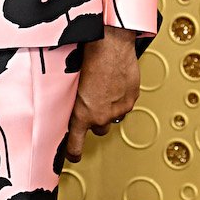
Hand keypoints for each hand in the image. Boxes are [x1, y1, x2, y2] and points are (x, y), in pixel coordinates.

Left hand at [65, 26, 139, 162]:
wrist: (109, 44)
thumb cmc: (87, 59)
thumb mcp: (71, 84)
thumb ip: (72, 101)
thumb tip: (68, 105)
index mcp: (82, 115)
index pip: (76, 145)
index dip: (73, 152)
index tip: (72, 155)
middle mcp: (101, 116)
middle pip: (98, 129)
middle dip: (95, 120)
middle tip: (92, 106)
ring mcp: (118, 108)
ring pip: (113, 117)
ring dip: (109, 109)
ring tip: (104, 92)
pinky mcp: (131, 98)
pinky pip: (125, 105)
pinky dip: (120, 98)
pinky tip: (114, 85)